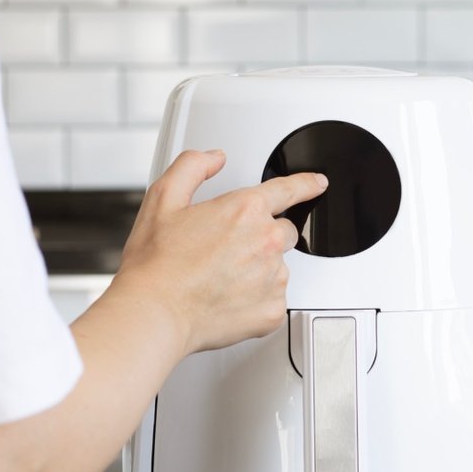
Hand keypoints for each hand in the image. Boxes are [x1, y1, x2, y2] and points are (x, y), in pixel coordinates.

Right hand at [116, 149, 326, 354]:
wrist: (155, 313)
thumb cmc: (157, 263)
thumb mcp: (163, 198)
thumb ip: (193, 167)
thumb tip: (214, 158)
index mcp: (245, 210)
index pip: (288, 190)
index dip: (306, 184)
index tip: (317, 183)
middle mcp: (267, 241)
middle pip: (284, 231)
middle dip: (262, 237)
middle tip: (227, 252)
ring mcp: (273, 277)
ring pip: (278, 267)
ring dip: (258, 270)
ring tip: (221, 279)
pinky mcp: (273, 310)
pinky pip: (274, 300)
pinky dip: (256, 300)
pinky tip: (228, 299)